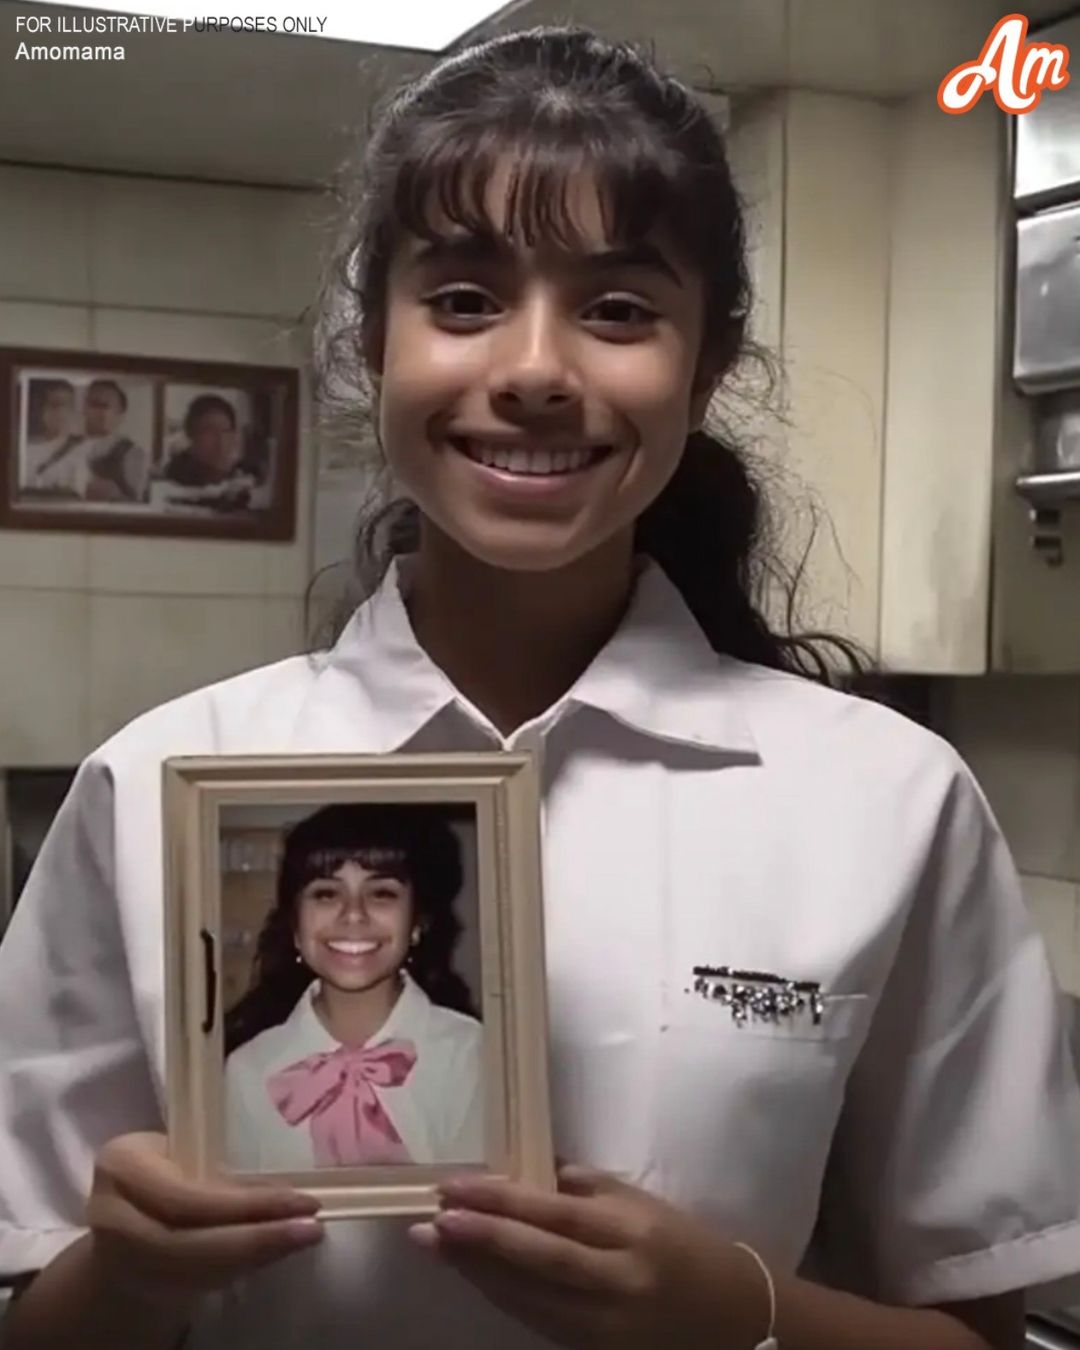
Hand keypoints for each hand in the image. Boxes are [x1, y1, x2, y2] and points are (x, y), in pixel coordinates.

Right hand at [85, 1132, 322, 1305]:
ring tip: (302, 1239)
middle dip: (255, 1239)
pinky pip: (194, 1285)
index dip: (243, 1206)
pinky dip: (239, 1270)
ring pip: (191, 1271)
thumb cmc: (167, 1168)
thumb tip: (286, 1193)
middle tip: (311, 1229)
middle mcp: (110, 1214)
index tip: (301, 1201)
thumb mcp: (186, 1154)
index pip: (186, 1198)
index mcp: (122, 1164)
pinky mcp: (137, 1286)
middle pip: (185, 1243)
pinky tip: (275, 1254)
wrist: (125, 1215)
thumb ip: (221, 1172)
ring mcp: (115, 1259)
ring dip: (253, 1258)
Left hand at [409, 1165, 767, 1349]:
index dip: (501, 1203)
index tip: (455, 1188)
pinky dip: (503, 1297)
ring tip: (436, 1246)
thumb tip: (531, 1168)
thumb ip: (589, 1188)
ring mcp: (606, 1324)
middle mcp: (618, 1280)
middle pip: (537, 1260)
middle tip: (430, 1222)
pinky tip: (473, 1276)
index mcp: (631, 1232)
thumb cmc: (685, 1245)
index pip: (555, 1215)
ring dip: (478, 1273)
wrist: (734, 1317)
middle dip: (479, 1241)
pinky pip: (538, 1321)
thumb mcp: (644, 1204)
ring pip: (529, 1298)